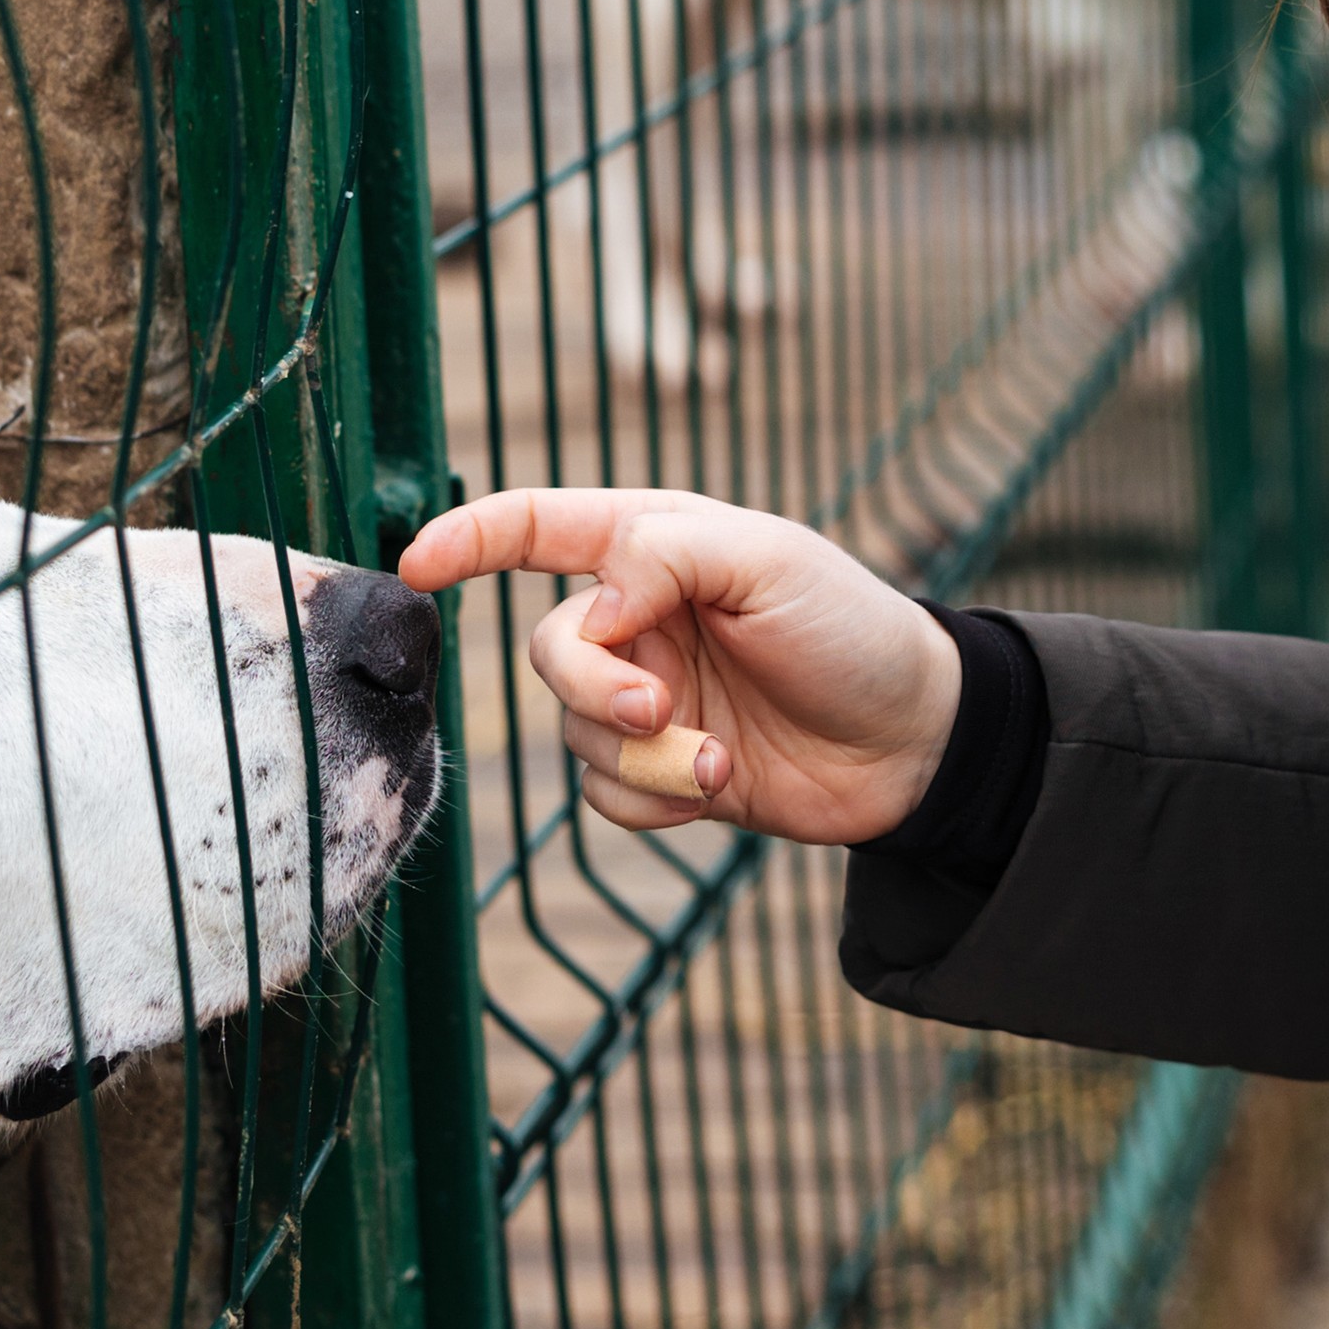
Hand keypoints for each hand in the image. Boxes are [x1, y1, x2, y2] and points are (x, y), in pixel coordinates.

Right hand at [394, 488, 960, 840]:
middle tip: (664, 710)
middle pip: (552, 653)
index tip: (414, 564)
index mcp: (653, 545)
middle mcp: (638, 620)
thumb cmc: (850, 628)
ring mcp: (647, 697)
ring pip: (576, 734)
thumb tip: (592, 602)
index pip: (537, 527)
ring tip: (717, 760)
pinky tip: (714, 789)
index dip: (469, 538)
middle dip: (597, 689)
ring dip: (643, 757)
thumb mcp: (770, 559)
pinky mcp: (661, 771)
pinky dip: (650, 801)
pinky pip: (605, 795)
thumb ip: (665, 554)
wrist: (915, 742)